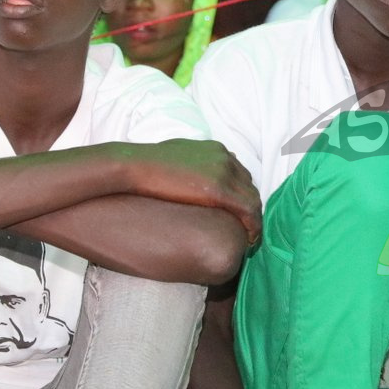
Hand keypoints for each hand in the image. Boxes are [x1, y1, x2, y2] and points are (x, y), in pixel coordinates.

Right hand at [116, 140, 262, 244]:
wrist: (133, 166)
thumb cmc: (147, 164)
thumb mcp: (176, 154)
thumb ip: (193, 162)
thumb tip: (195, 171)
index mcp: (216, 150)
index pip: (240, 174)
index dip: (242, 194)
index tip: (238, 211)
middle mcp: (225, 158)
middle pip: (249, 186)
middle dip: (250, 207)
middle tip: (246, 227)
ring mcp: (224, 172)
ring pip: (253, 199)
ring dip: (254, 219)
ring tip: (249, 237)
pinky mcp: (219, 190)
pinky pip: (248, 210)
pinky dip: (253, 225)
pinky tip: (249, 239)